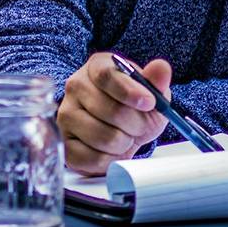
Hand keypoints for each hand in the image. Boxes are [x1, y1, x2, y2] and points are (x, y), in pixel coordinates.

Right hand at [60, 52, 172, 174]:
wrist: (121, 128)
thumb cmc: (134, 106)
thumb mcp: (150, 92)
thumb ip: (156, 81)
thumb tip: (161, 68)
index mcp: (97, 67)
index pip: (107, 76)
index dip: (130, 91)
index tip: (149, 103)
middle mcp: (76, 87)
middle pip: (111, 110)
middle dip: (136, 124)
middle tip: (141, 126)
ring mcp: (66, 115)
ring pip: (104, 137)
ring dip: (125, 143)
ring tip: (126, 137)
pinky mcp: (65, 144)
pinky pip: (93, 158)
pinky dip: (110, 159)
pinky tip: (112, 150)